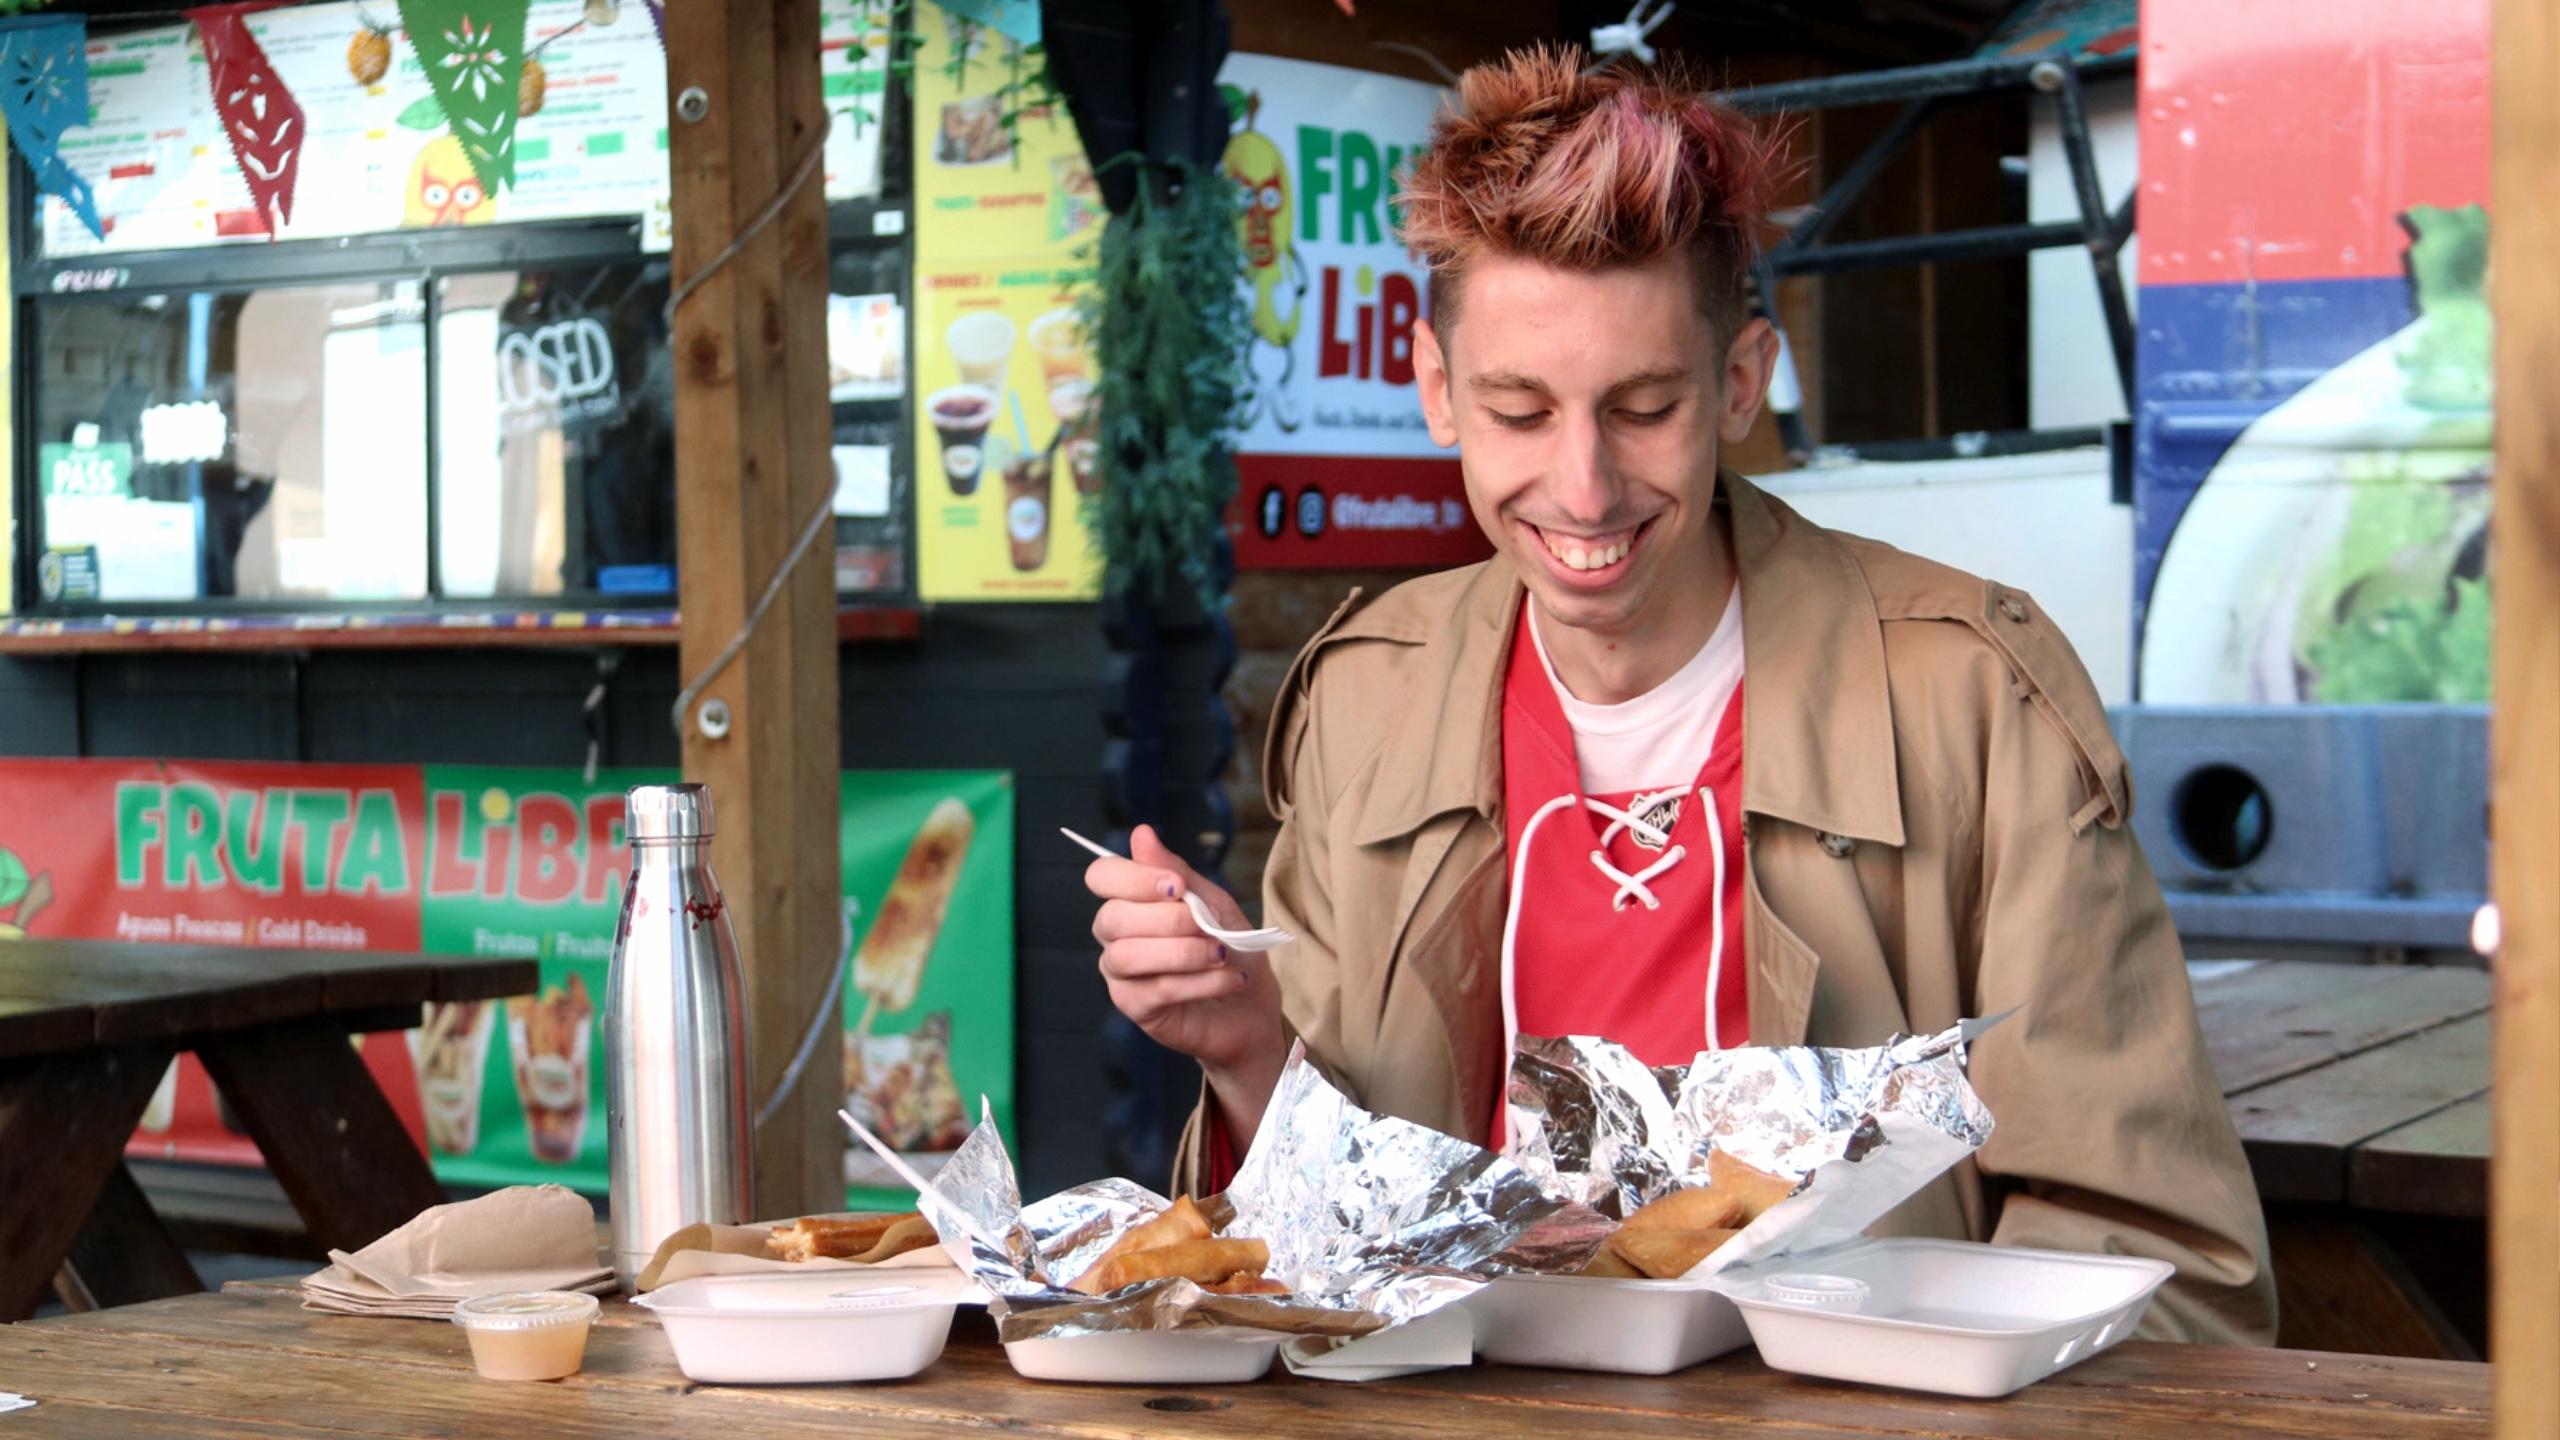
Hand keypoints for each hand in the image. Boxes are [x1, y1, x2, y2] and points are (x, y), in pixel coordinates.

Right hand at [1087, 825, 1285, 1083]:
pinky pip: (1154, 990)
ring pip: (1126, 955)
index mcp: (1129, 901)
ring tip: (1220, 954)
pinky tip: (1226, 979)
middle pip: (1111, 917)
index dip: (1134, 878)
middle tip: (1206, 926)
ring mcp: (1120, 974)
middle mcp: (1115, 935)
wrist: (1250, 1004)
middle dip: (1166, 919)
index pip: (1101, 876)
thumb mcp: (1212, 902)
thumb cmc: (1228, 947)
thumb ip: (1177, 872)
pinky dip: (1197, 982)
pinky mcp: (1135, 1008)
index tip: (1176, 887)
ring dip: (1182, 952)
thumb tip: (1141, 833)